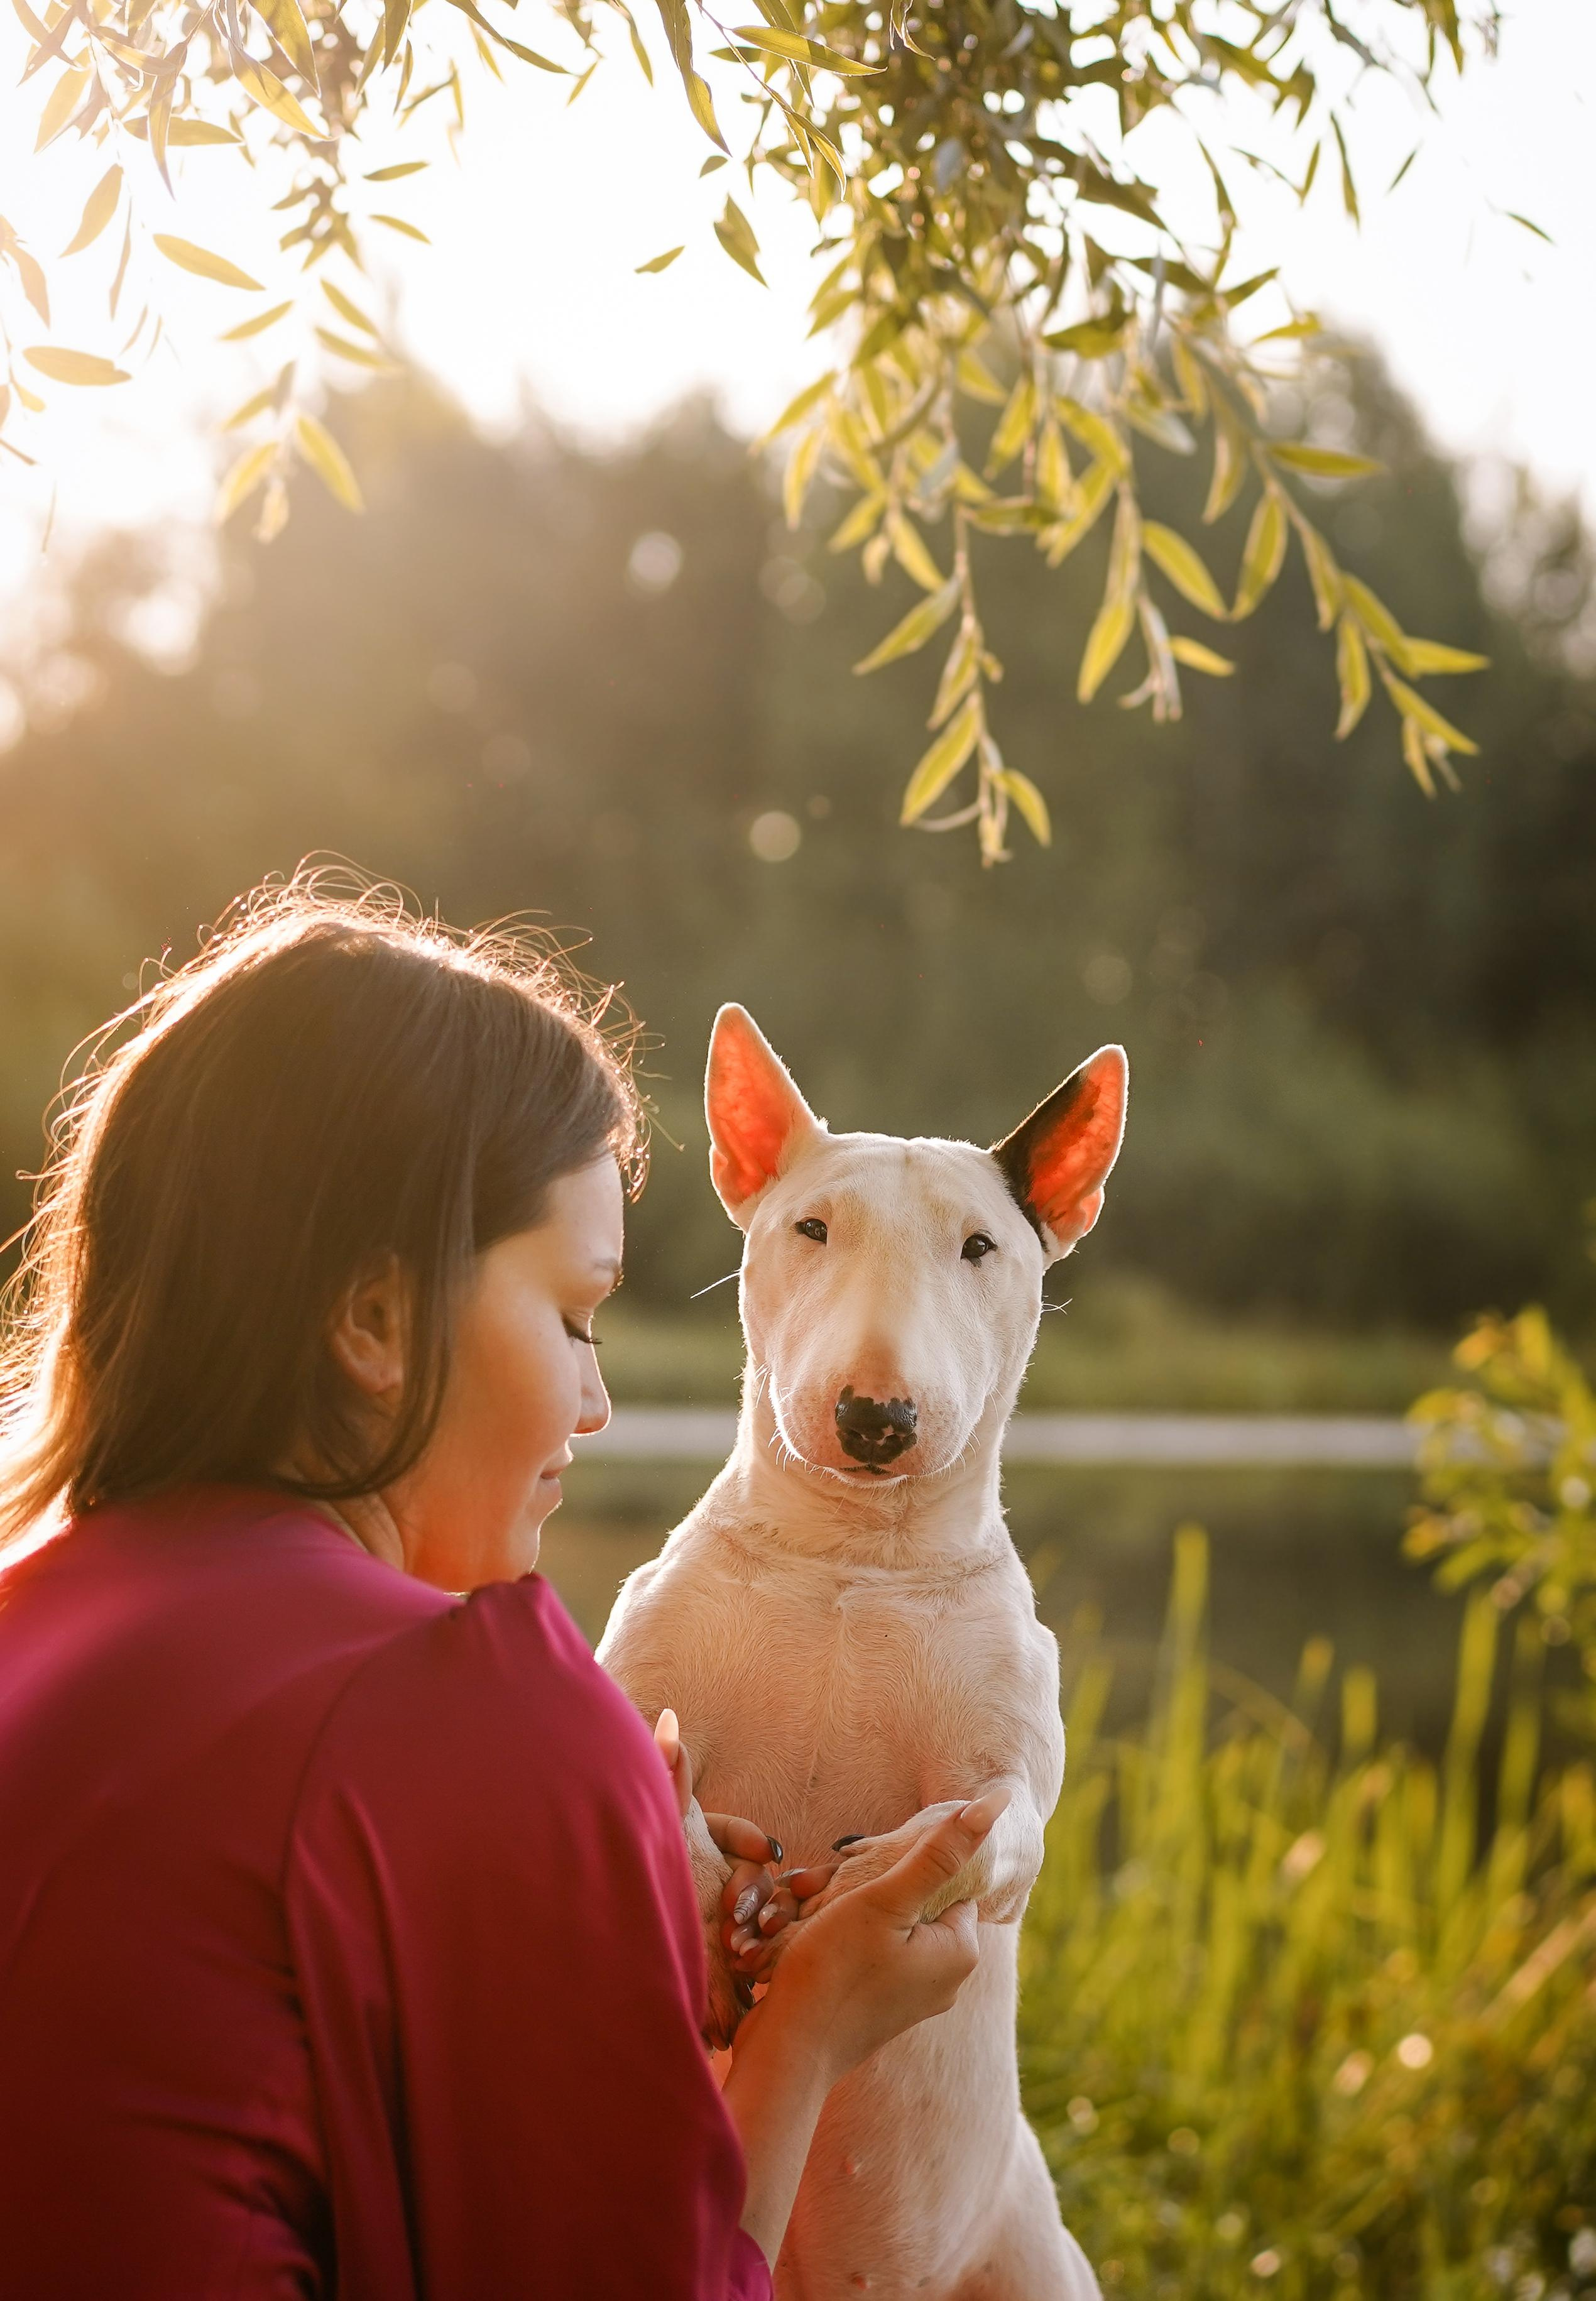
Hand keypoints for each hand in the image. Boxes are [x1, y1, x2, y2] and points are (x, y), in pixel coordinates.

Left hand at [653, 1710, 794, 1999]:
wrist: (606, 1987)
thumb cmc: (625, 1901)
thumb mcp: (651, 1838)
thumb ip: (665, 1779)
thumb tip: (667, 1712)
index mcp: (686, 1850)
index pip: (729, 1833)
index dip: (748, 1837)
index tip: (762, 1847)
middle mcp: (702, 1883)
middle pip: (751, 1873)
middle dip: (753, 1885)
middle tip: (736, 1908)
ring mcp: (713, 1925)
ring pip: (760, 1912)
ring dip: (758, 1922)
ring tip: (736, 1945)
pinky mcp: (721, 1967)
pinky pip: (758, 1953)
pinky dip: (758, 1957)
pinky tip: (743, 1970)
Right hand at [733, 1790, 1009, 2088]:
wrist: (787, 2051)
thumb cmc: (834, 1971)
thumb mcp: (885, 1900)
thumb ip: (939, 1853)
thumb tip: (997, 1803)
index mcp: (960, 1951)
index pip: (946, 1877)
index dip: (900, 1863)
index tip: (859, 1873)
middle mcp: (946, 1978)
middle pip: (912, 1898)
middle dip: (864, 1886)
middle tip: (820, 1890)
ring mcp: (914, 1995)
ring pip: (884, 1921)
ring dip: (843, 1907)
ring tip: (804, 1912)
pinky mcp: (883, 2005)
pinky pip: (868, 1950)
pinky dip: (838, 1935)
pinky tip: (804, 1936)